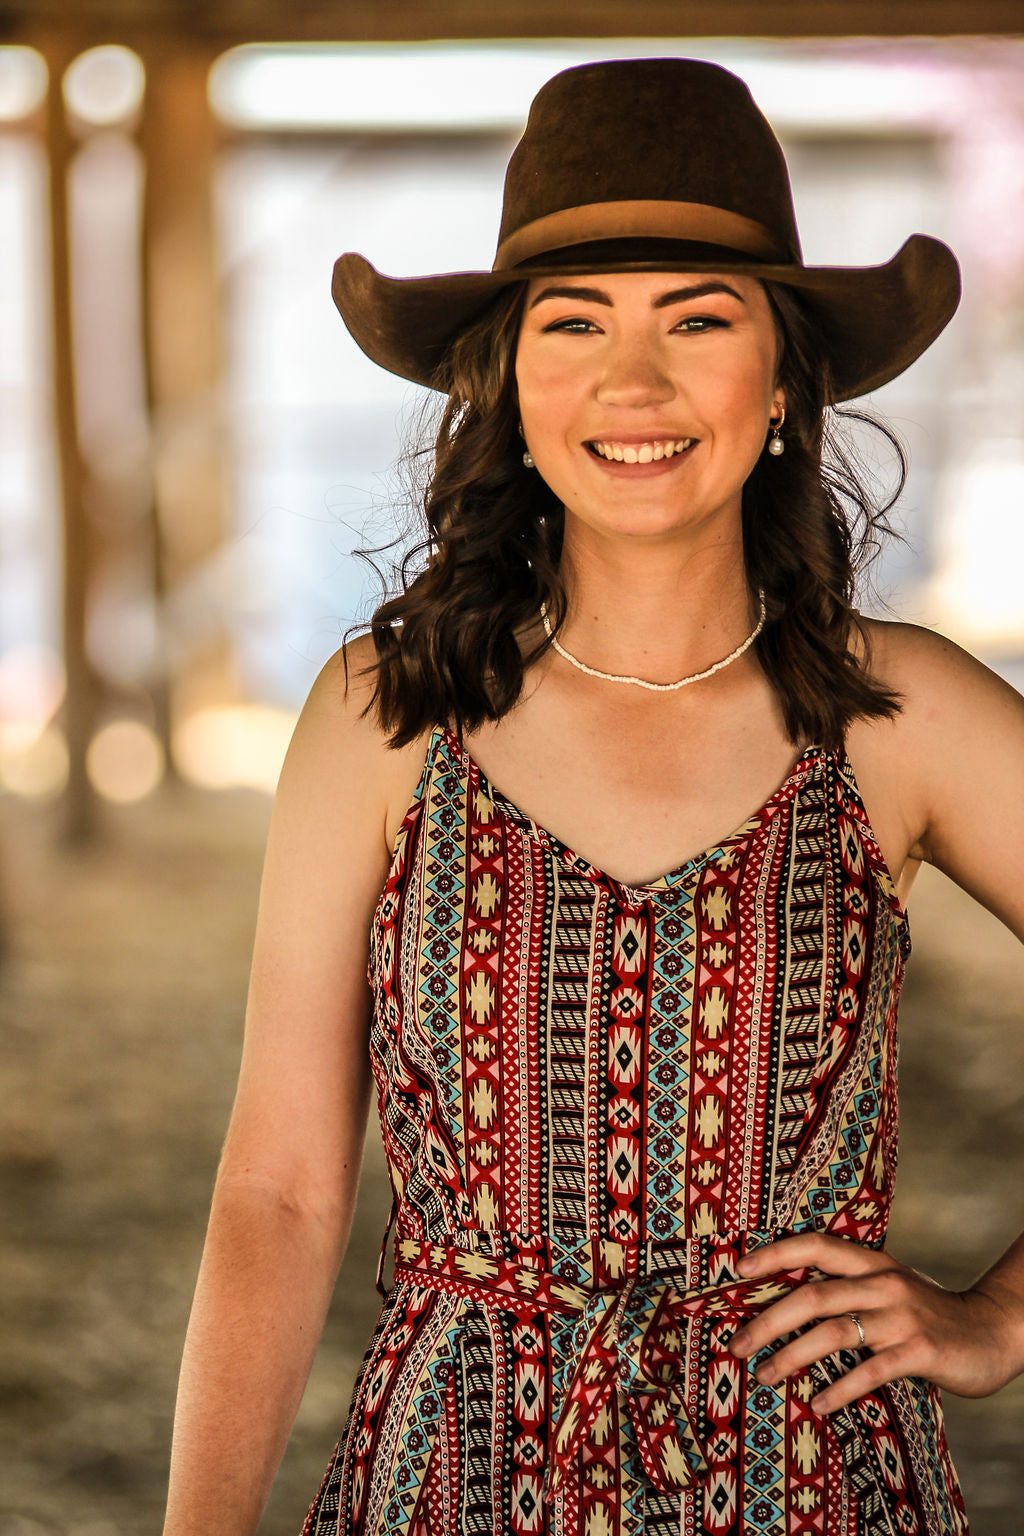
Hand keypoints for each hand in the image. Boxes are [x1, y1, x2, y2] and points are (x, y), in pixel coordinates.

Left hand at [727, 1231, 1023, 1413]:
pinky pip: (869, 1370)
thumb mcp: (889, 1287)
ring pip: (834, 1332)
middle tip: (736, 1344)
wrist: (991, 1331)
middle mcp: (883, 1283)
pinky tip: (817, 1404)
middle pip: (813, 1295)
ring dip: (792, 1356)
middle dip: (768, 1319)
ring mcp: (901, 1317)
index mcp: (873, 1263)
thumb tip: (788, 1301)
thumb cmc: (928, 1313)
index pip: (817, 1246)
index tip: (738, 1268)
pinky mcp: (919, 1351)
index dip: (776, 1254)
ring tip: (765, 1375)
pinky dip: (839, 1388)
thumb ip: (850, 1287)